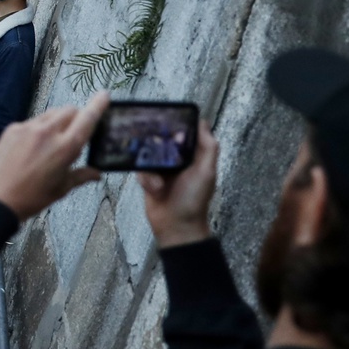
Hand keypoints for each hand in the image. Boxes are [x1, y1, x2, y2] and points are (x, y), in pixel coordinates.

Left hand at [0, 94, 107, 221]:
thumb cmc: (32, 197)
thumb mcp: (61, 188)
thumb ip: (81, 175)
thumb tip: (97, 173)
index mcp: (65, 148)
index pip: (87, 119)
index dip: (98, 105)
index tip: (104, 95)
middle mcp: (48, 132)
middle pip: (69, 110)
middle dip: (76, 116)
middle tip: (74, 131)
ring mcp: (28, 128)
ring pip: (50, 114)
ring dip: (57, 121)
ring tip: (51, 141)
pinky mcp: (12, 128)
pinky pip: (32, 122)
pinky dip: (38, 128)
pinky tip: (32, 146)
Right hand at [140, 113, 219, 248]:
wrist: (176, 226)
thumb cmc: (194, 200)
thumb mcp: (206, 172)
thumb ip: (208, 147)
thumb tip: (203, 122)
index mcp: (193, 155)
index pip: (183, 132)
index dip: (175, 126)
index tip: (167, 123)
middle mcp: (177, 160)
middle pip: (162, 140)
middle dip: (157, 146)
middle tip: (156, 152)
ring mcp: (161, 169)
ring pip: (148, 154)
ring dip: (151, 169)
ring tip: (159, 183)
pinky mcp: (148, 178)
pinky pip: (140, 169)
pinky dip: (146, 179)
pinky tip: (154, 189)